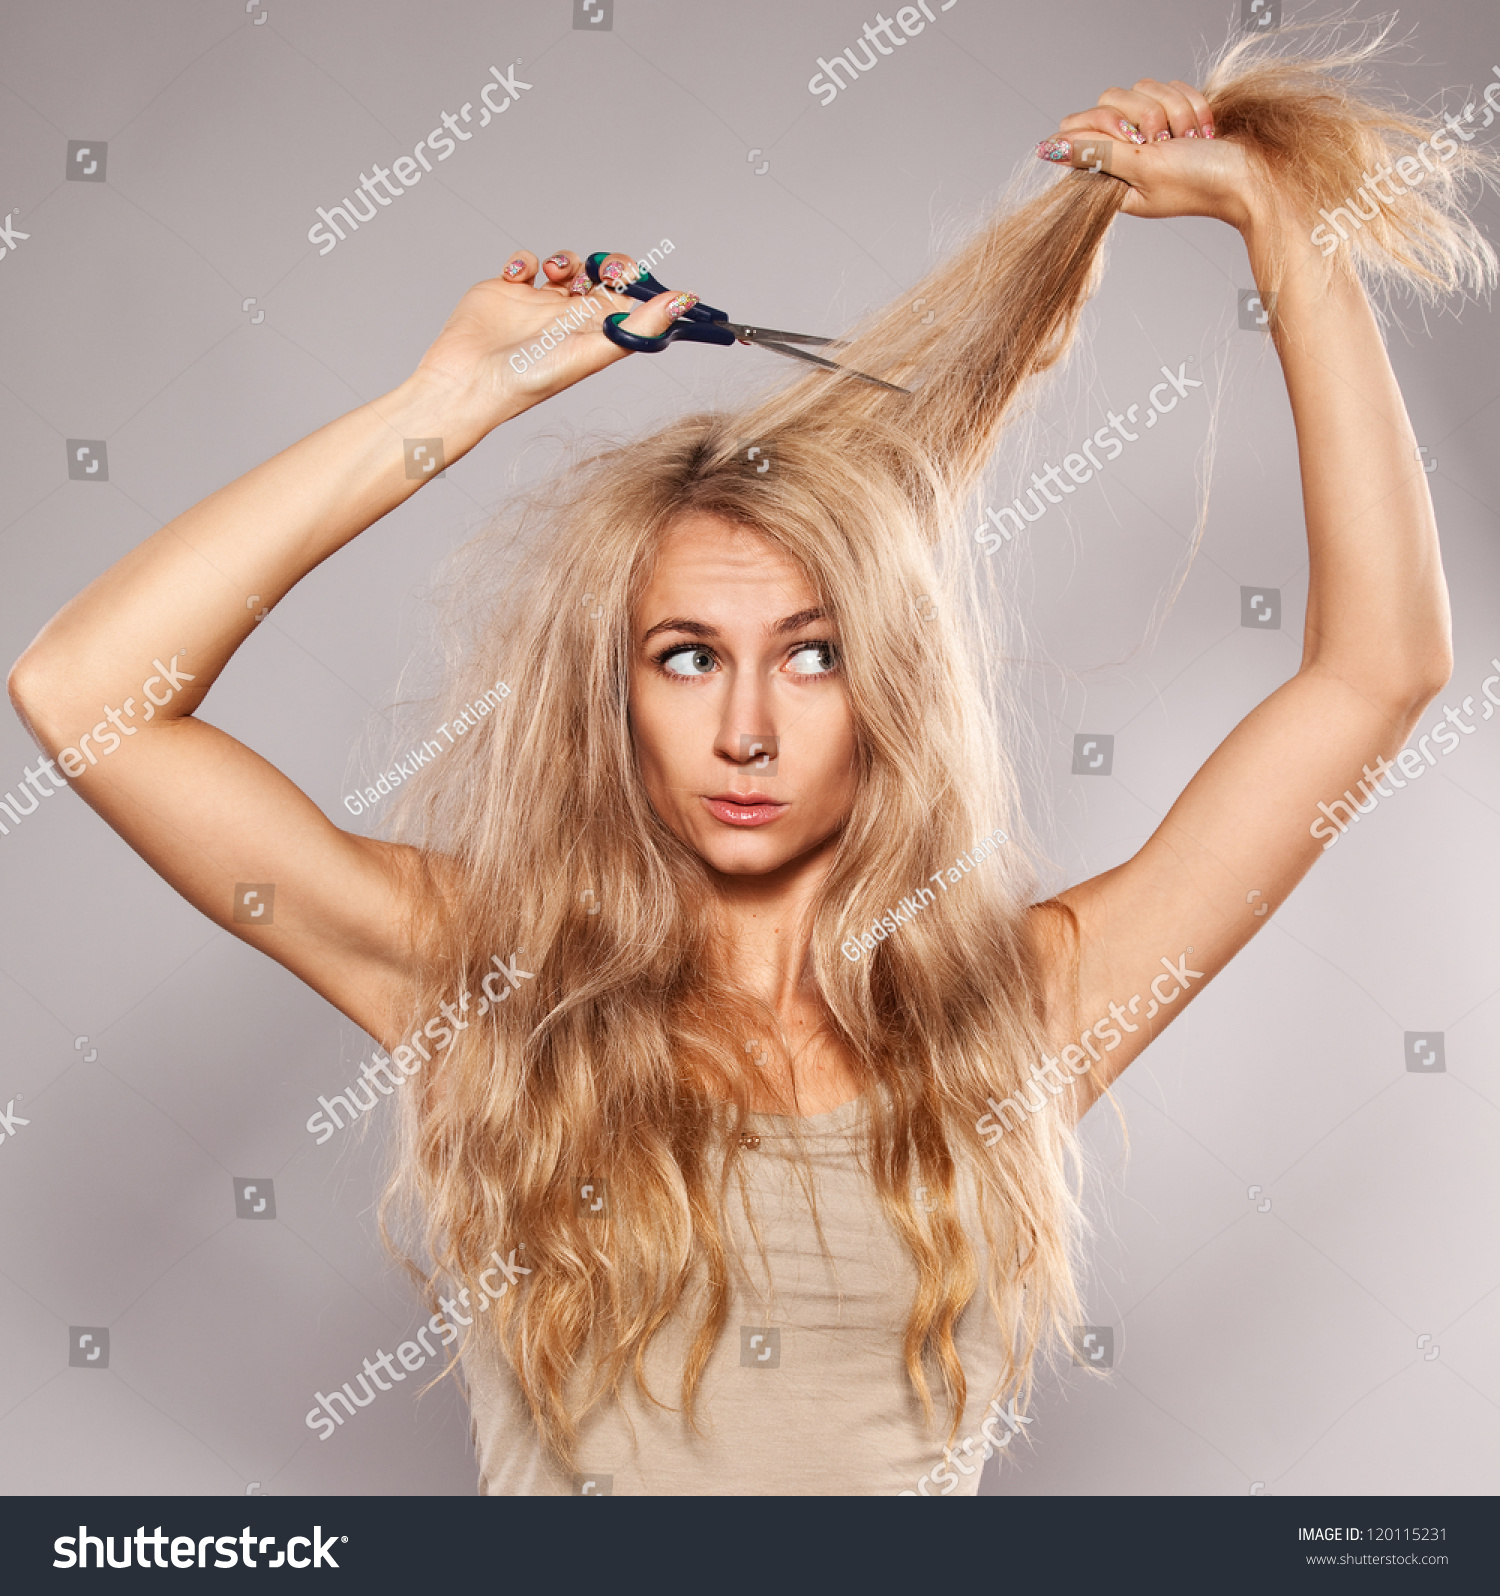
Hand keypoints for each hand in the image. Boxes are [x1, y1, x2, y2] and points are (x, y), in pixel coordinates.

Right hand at [414, 248, 697, 418]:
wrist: (470, 381)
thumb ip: (639, 325)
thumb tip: (685, 301)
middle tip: (602, 269)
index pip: (632, 303)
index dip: (640, 285)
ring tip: (556, 271)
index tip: (639, 276)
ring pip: (567, 266)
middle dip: (606, 264)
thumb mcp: (592, 350)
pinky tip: (517, 276)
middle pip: (603, 278)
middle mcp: (571, 319)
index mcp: (596, 334)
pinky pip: (525, 262)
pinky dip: (525, 259)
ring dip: (567, 258)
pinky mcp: (508, 291)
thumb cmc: (531, 379)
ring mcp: (539, 304)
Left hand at [1036, 78, 1263, 231]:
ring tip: (1187, 140)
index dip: (1103, 124)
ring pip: (1140, 87)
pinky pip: (1169, 86)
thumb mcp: (1143, 168)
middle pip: (1107, 100)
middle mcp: (1125, 151)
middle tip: (1164, 142)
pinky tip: (1201, 130)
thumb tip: (1049, 149)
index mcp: (1109, 173)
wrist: (1249, 174)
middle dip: (1143, 115)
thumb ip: (1097, 153)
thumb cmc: (1199, 181)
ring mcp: (1150, 130)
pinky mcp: (1174, 112)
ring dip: (1171, 110)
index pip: (1078, 127)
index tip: (1131, 138)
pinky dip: (1190, 104)